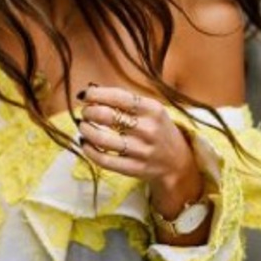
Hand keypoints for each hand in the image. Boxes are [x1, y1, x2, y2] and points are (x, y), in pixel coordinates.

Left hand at [76, 84, 202, 214]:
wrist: (177, 161)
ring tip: (83, 126)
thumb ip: (125, 101)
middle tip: (85, 112)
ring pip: (102, 139)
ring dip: (86, 130)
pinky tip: (85, 144)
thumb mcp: (150, 110)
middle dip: (88, 112)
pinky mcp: (134, 168)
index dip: (95, 94)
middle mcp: (148, 129)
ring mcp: (141, 150)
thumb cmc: (157, 129)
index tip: (84, 95)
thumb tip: (90, 93)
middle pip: (106, 116)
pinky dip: (89, 150)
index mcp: (152, 109)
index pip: (117, 97)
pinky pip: (103, 160)